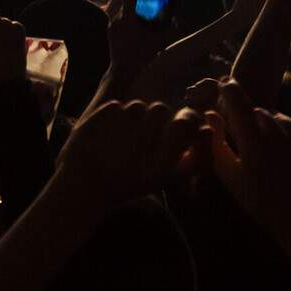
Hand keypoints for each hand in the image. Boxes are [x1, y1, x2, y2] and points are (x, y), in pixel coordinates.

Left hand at [52, 98, 202, 208]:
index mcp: (160, 165)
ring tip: (125, 134)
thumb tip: (207, 129)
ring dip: (135, 115)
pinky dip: (113, 115)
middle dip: (156, 118)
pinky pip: (115, 105)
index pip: (185, 124)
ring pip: (137, 105)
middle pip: (160, 109)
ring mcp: (113, 131)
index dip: (184, 121)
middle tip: (146, 132)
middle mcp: (139, 146)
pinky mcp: (93, 121)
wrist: (84, 185)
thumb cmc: (128, 183)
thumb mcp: (163, 177)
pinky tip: (107, 133)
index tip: (177, 125)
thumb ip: (191, 158)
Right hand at [206, 79, 290, 243]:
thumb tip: (210, 114)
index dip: (229, 89)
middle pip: (260, 112)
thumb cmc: (262, 203)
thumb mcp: (230, 176)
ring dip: (275, 125)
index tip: (224, 83)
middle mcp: (280, 133)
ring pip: (283, 118)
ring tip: (274, 147)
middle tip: (251, 137)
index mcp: (254, 140)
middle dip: (252, 118)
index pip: (237, 101)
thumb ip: (216, 143)